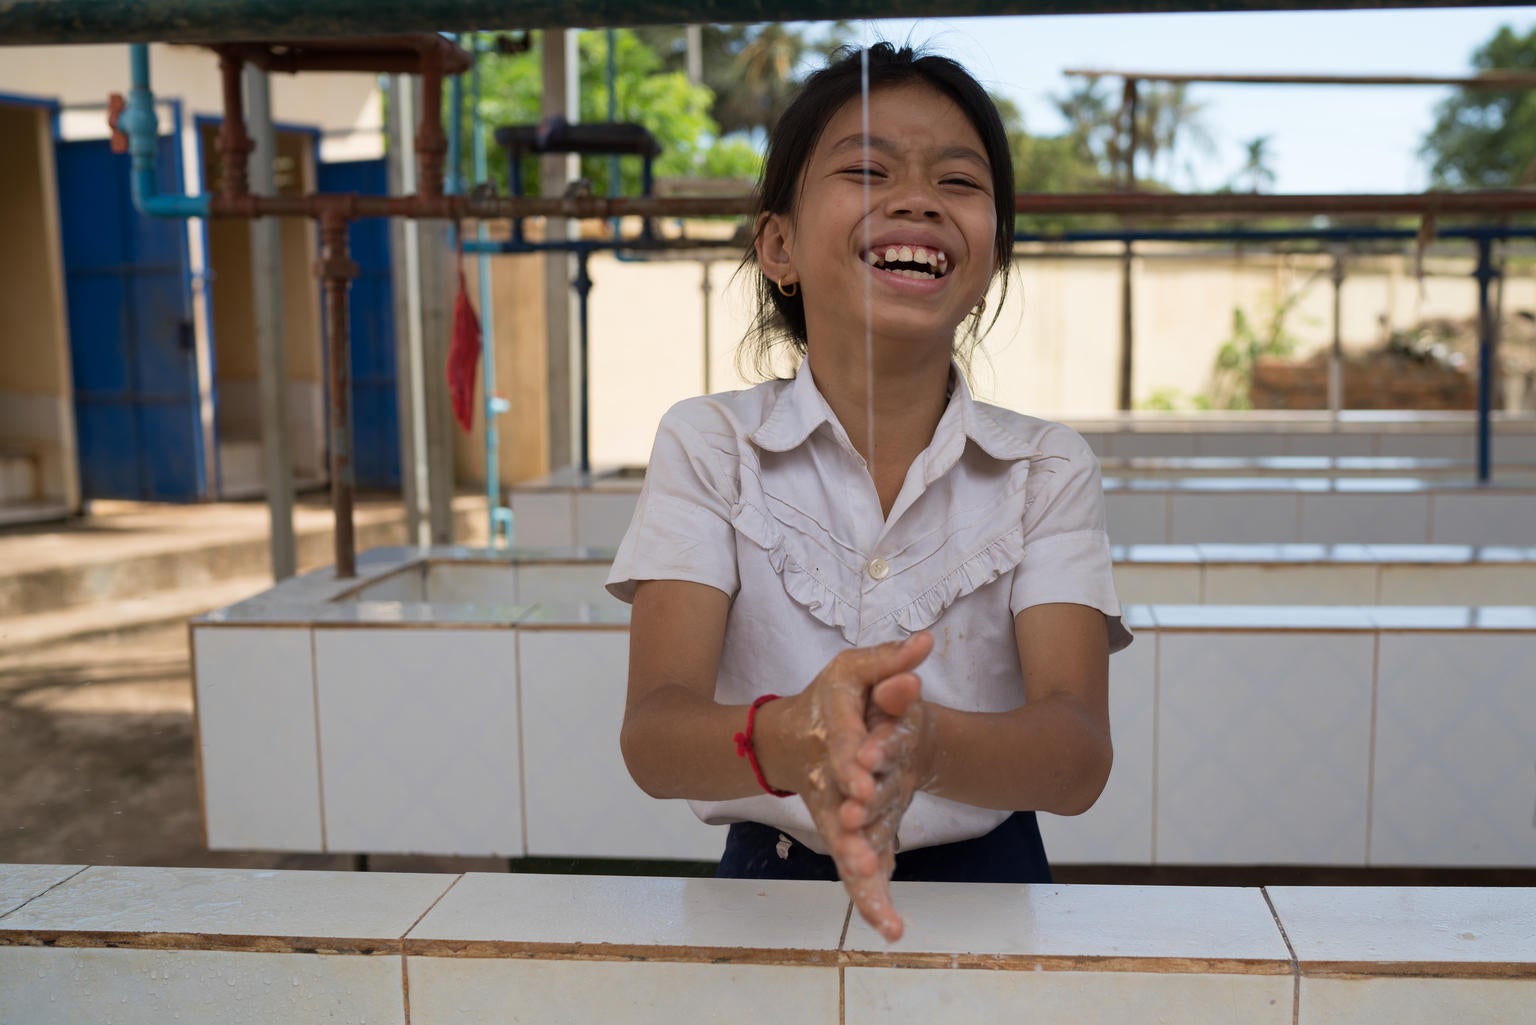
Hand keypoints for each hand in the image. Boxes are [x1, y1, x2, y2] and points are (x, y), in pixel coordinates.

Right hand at [761, 632, 932, 942]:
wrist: (787, 736)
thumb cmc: (831, 699)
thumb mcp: (855, 671)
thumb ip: (891, 660)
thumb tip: (926, 641)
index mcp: (831, 730)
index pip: (842, 746)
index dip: (854, 764)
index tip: (866, 783)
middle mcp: (827, 774)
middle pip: (837, 803)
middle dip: (850, 827)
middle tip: (861, 851)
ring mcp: (830, 808)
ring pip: (843, 844)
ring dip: (858, 871)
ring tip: (879, 907)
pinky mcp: (839, 831)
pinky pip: (854, 866)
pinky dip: (869, 894)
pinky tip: (890, 925)